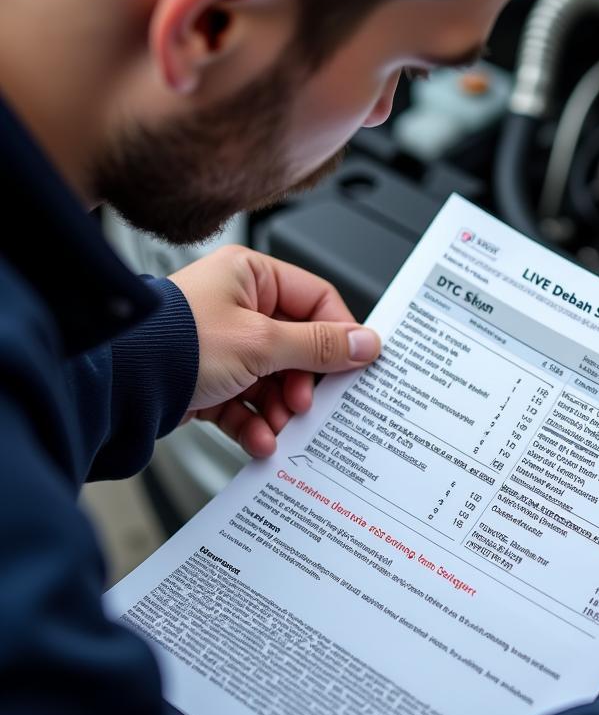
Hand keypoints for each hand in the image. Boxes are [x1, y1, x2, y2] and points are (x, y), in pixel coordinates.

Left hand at [169, 246, 379, 457]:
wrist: (117, 383)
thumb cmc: (175, 342)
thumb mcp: (261, 342)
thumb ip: (319, 346)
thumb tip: (365, 343)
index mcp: (251, 276)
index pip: (316, 300)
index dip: (339, 334)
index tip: (356, 364)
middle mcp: (237, 305)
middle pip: (296, 346)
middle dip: (302, 383)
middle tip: (305, 403)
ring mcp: (222, 344)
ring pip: (272, 379)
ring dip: (279, 409)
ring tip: (278, 426)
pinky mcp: (208, 379)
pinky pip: (245, 402)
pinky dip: (254, 423)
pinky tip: (259, 438)